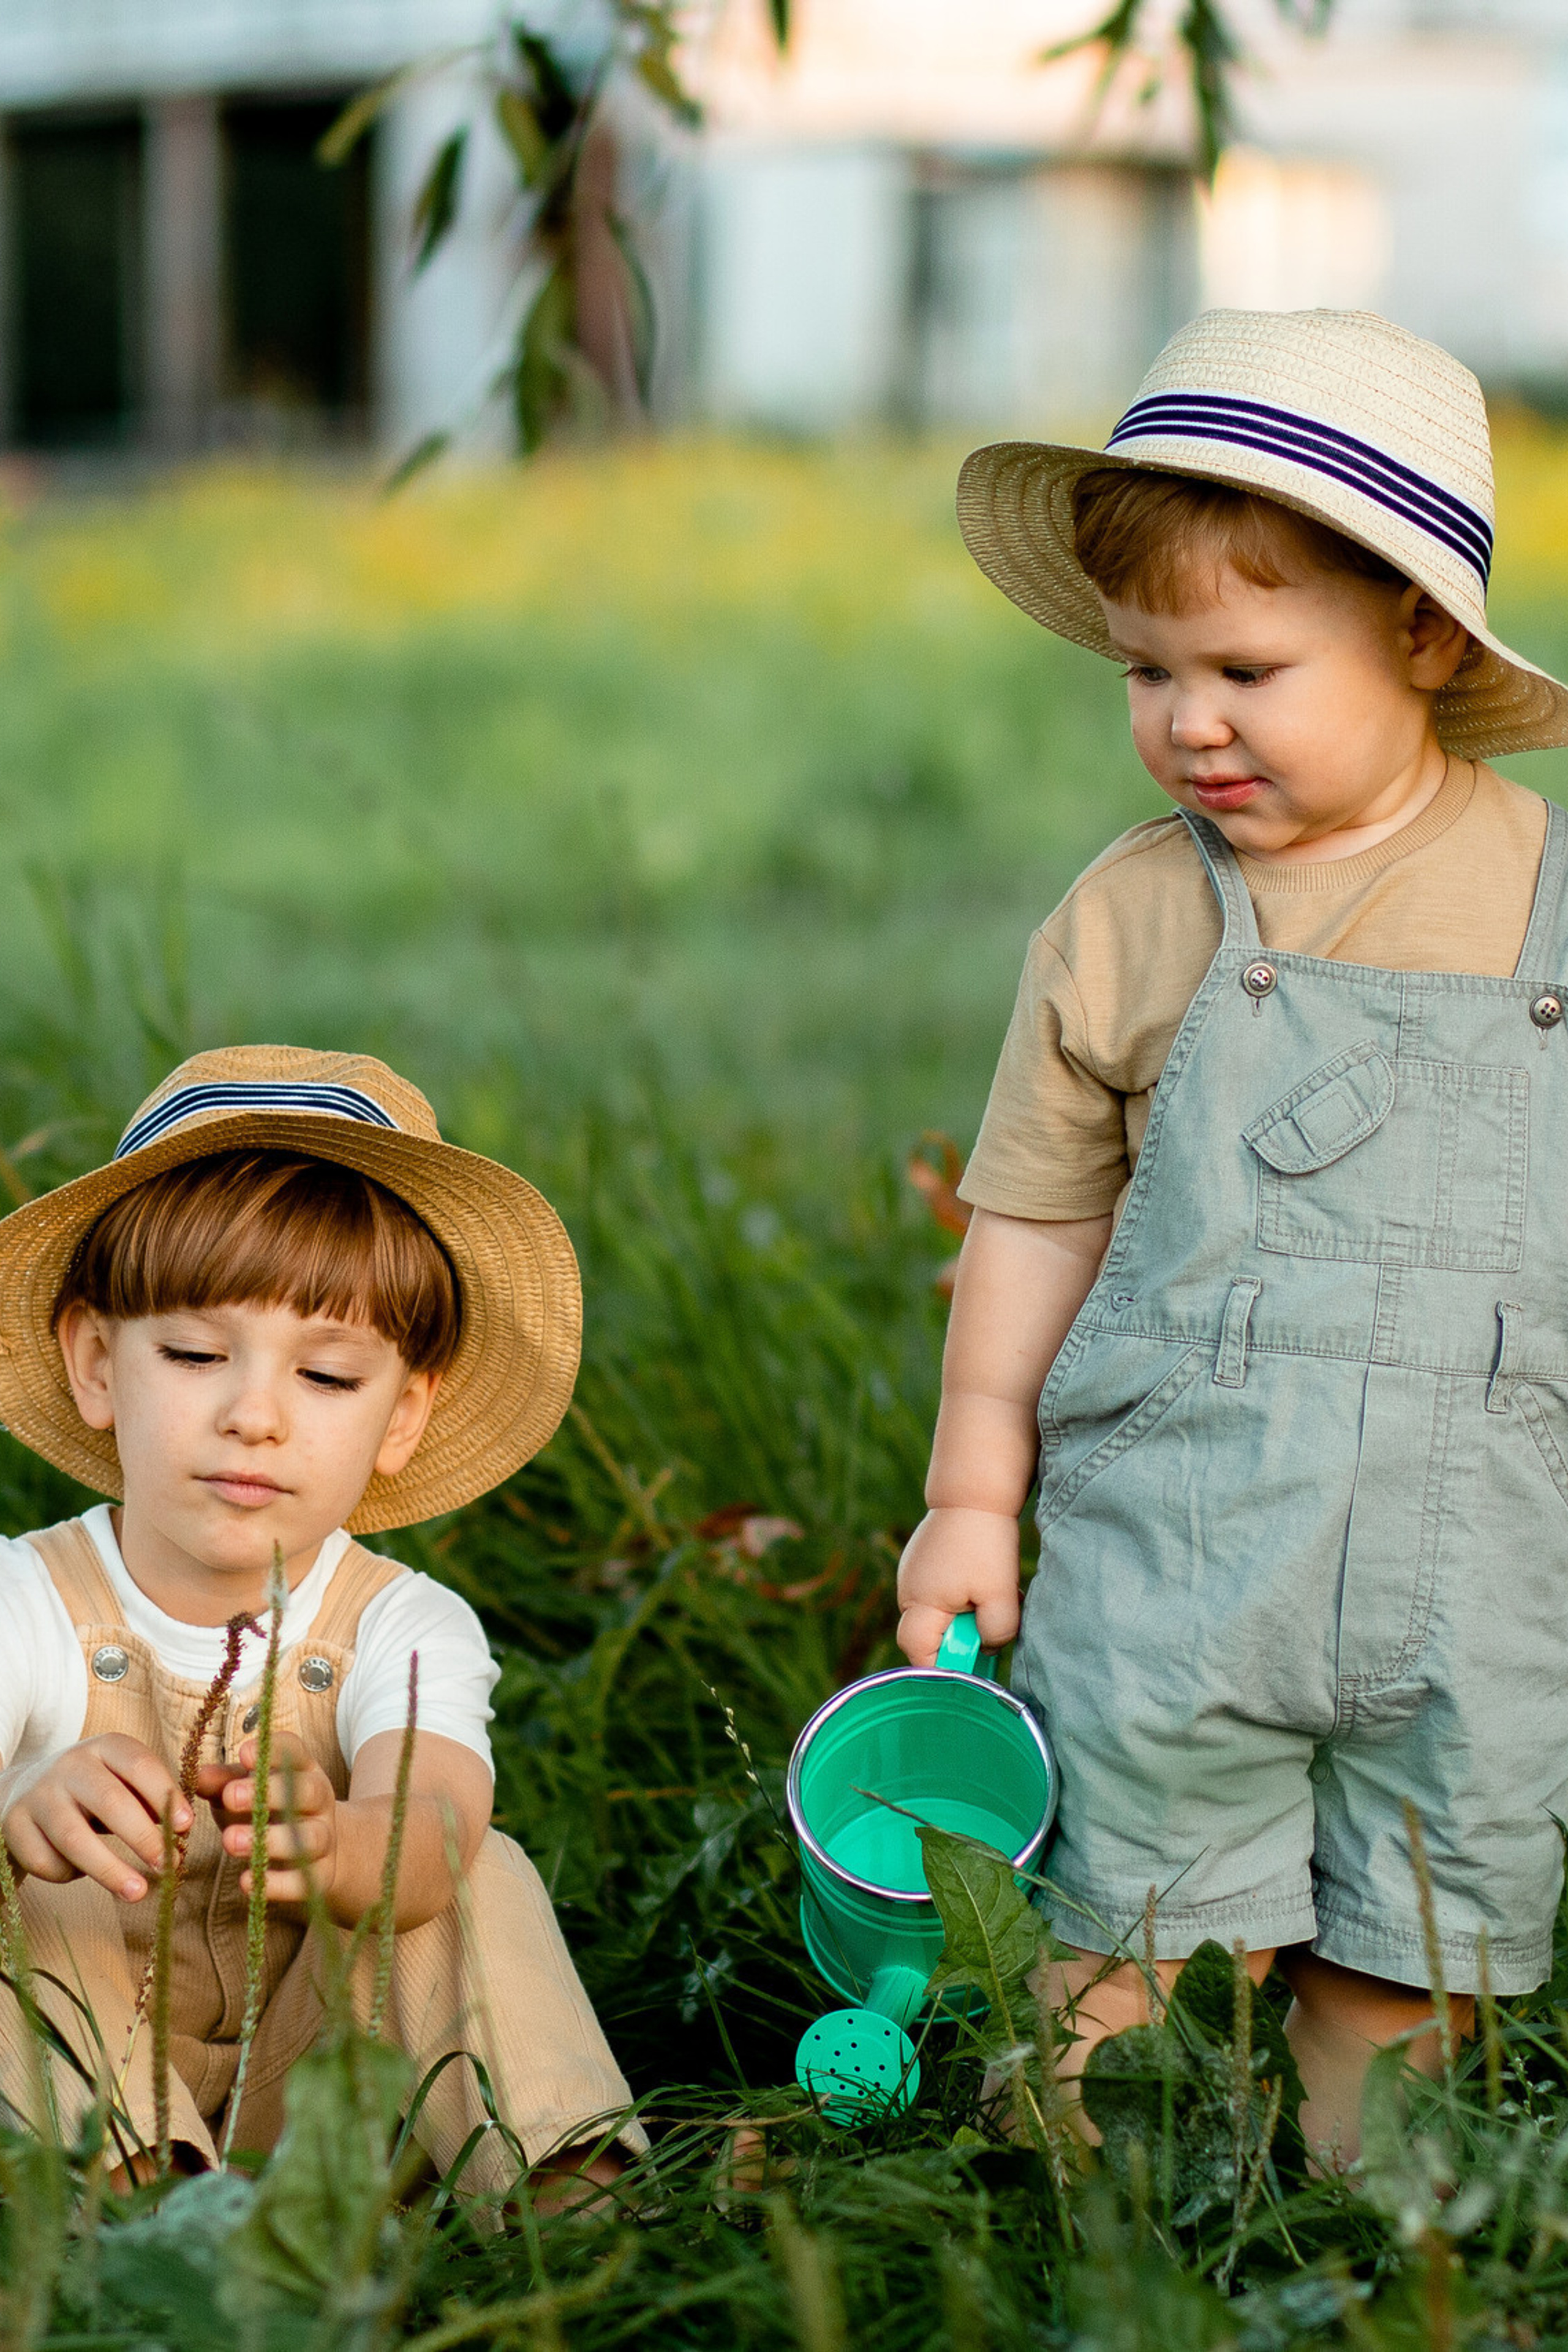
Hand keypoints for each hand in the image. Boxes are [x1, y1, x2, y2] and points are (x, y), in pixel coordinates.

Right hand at [1, 1736, 190, 1902]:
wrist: (26, 1791)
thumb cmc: (94, 1792)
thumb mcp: (122, 1782)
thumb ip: (150, 1800)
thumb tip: (181, 1831)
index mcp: (105, 1747)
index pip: (139, 1764)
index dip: (164, 1795)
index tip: (185, 1827)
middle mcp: (70, 1765)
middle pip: (110, 1802)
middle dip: (143, 1837)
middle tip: (167, 1865)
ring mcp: (38, 1794)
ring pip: (74, 1837)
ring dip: (110, 1869)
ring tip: (138, 1892)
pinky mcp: (13, 1824)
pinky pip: (45, 1860)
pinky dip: (68, 1874)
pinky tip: (81, 1872)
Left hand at [195, 1732, 336, 1909]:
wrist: (315, 1853)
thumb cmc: (268, 1812)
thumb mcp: (245, 1791)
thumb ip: (222, 1783)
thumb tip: (197, 1776)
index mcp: (303, 1771)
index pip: (295, 1752)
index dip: (274, 1751)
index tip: (244, 1753)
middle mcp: (319, 1802)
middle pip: (307, 1791)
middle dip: (270, 1793)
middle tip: (231, 1796)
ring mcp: (325, 1839)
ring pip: (309, 1838)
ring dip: (271, 1840)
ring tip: (231, 1841)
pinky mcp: (321, 1876)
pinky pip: (304, 1881)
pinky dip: (276, 1883)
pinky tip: (247, 1881)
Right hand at [895, 1505, 1022, 1665]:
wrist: (975, 1492)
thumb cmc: (986, 1544)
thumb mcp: (1000, 1595)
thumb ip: (996, 1632)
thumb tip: (987, 1648)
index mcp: (920, 1603)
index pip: (917, 1653)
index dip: (941, 1668)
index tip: (970, 1668)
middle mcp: (907, 1590)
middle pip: (927, 1636)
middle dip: (959, 1639)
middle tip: (988, 1626)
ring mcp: (912, 1574)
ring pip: (937, 1614)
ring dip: (964, 1615)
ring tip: (991, 1594)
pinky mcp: (923, 1562)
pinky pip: (940, 1594)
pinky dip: (962, 1596)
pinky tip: (983, 1579)